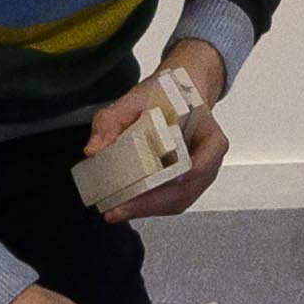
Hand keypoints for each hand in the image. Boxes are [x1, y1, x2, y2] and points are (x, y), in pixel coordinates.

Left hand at [99, 38, 233, 223]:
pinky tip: (126, 206)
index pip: (210, 154)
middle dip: (153, 202)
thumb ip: (112, 119)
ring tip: (119, 210)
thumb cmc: (165, 95)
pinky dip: (148, 206)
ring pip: (179, 200)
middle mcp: (208, 158)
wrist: (179, 93)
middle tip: (121, 207)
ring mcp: (198, 175)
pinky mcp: (184, 184)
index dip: (194, 170)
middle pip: (188, 187)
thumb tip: (94, 149)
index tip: (174, 177)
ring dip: (148, 209)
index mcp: (208, 132)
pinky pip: (170, 201)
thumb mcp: (137, 98)